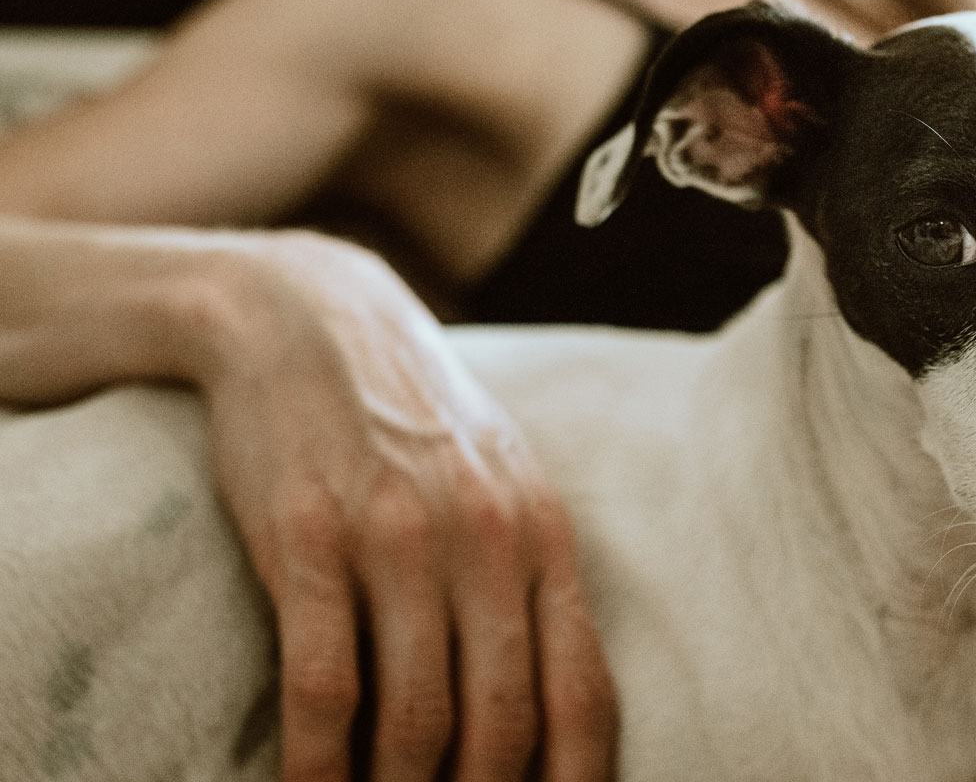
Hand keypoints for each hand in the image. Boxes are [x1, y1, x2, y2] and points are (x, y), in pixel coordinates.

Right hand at [193, 231, 616, 781]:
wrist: (310, 321)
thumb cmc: (415, 423)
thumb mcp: (502, 485)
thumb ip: (529, 581)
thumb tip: (547, 706)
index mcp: (545, 537)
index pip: (583, 692)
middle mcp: (486, 541)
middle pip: (501, 723)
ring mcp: (398, 540)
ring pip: (415, 719)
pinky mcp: (309, 540)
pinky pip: (322, 686)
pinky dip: (316, 764)